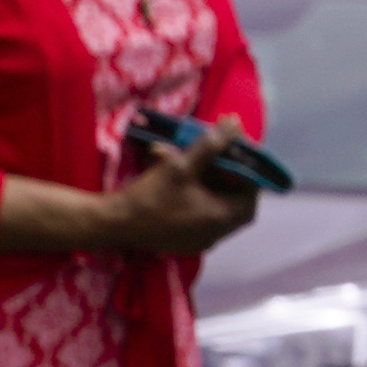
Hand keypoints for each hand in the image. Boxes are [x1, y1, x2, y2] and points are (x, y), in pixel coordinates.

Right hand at [92, 130, 258, 256]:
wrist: (114, 224)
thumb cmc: (150, 196)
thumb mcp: (182, 165)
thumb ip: (212, 145)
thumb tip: (235, 123)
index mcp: (224, 218)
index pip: (252, 191)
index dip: (246, 169)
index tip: (234, 151)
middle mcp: (218, 234)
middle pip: (236, 200)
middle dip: (229, 176)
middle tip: (219, 158)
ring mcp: (202, 241)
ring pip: (218, 208)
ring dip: (212, 186)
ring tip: (197, 166)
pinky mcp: (186, 243)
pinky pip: (202, 218)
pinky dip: (199, 199)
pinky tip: (184, 184)